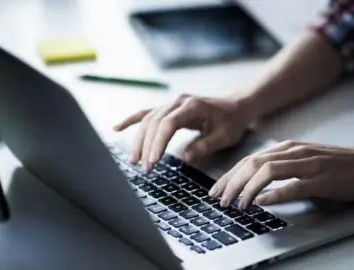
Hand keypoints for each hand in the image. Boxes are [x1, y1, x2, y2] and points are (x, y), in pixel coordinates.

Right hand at [114, 94, 250, 170]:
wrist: (236, 107)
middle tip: (145, 167)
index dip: (159, 142)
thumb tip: (185, 156)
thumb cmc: (232, 121)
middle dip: (147, 146)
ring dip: (139, 140)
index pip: (168, 123)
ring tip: (134, 160)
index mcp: (192, 106)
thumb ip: (205, 145)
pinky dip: (132, 120)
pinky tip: (117, 128)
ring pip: (148, 120)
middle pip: (155, 122)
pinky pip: (147, 113)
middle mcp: (179, 102)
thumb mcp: (224, 136)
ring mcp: (172, 104)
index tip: (154, 160)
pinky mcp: (169, 109)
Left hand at [208, 140, 353, 208]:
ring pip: (268, 171)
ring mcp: (309, 164)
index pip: (250, 159)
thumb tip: (256, 183)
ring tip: (237, 204)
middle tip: (220, 200)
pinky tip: (262, 202)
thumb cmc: (340, 165)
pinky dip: (275, 194)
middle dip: (232, 183)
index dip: (230, 175)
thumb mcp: (305, 160)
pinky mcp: (323, 179)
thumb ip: (282, 167)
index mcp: (289, 148)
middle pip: (253, 163)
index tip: (217, 189)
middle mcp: (295, 152)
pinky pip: (294, 185)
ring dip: (247, 188)